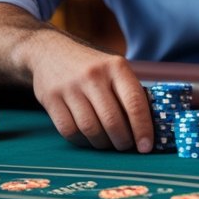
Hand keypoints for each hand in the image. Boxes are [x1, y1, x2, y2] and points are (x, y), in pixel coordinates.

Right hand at [24, 33, 152, 152]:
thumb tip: (147, 127)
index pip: (134, 103)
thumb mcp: (115, 68)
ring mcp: (70, 87)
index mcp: (116, 67)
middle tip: (126, 146)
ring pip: (91, 129)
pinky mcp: (51, 99)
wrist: (51, 51)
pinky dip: (82, 141)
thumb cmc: (92, 66)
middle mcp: (93, 75)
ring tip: (109, 144)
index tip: (146, 146)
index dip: (142, 128)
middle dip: (123, 141)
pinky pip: (69, 131)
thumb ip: (129, 92)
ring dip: (103, 144)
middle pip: (112, 121)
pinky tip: (89, 139)